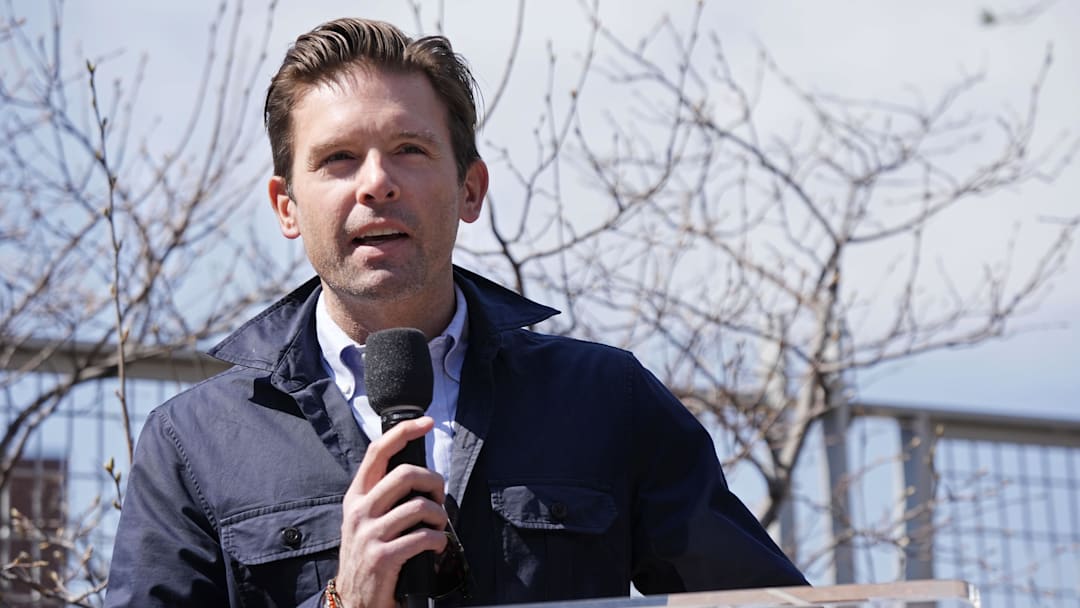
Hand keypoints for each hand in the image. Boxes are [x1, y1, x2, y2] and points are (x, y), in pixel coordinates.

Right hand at [335, 416, 448, 607]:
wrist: (355, 600)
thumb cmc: (367, 556)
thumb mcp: (365, 520)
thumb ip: (384, 497)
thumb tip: (419, 476)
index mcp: (356, 497)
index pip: (377, 452)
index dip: (404, 431)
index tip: (427, 422)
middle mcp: (359, 511)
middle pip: (405, 474)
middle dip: (434, 482)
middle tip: (440, 498)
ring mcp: (369, 534)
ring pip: (419, 506)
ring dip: (439, 516)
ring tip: (439, 526)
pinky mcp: (382, 557)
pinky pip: (423, 537)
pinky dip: (438, 541)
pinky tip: (435, 546)